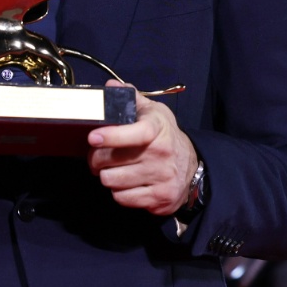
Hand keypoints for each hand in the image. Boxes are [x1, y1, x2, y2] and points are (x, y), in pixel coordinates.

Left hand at [87, 80, 196, 215]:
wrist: (193, 166)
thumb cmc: (165, 135)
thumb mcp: (154, 112)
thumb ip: (131, 98)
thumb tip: (110, 87)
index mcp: (157, 129)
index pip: (136, 132)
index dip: (112, 135)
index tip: (93, 137)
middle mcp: (160, 154)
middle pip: (111, 161)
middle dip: (96, 159)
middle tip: (96, 157)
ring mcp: (161, 178)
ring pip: (112, 181)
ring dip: (107, 176)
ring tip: (112, 169)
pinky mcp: (160, 199)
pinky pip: (122, 198)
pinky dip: (118, 192)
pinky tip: (125, 183)